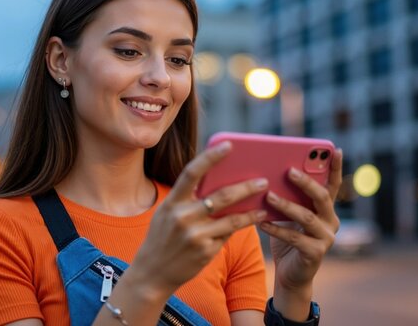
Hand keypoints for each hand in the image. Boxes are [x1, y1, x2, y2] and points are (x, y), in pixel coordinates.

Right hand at [130, 141, 268, 297]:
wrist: (152, 272)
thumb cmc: (163, 237)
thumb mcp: (168, 214)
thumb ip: (187, 200)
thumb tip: (220, 182)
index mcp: (172, 202)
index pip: (192, 173)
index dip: (211, 157)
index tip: (229, 144)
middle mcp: (183, 217)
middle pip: (221, 196)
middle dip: (245, 187)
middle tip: (263, 181)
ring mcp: (195, 236)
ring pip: (232, 219)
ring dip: (252, 211)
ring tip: (265, 204)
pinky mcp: (206, 251)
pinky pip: (228, 235)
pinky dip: (241, 226)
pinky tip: (255, 220)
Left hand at [259, 149, 342, 301]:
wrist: (290, 275)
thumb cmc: (287, 239)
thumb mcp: (288, 216)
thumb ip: (287, 198)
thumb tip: (265, 175)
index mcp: (325, 208)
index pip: (332, 184)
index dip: (335, 167)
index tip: (334, 149)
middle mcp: (331, 221)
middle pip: (321, 197)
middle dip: (305, 182)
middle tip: (288, 170)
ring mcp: (326, 238)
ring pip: (306, 217)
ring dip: (286, 205)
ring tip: (268, 196)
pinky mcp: (315, 253)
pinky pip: (294, 237)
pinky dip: (276, 228)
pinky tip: (261, 222)